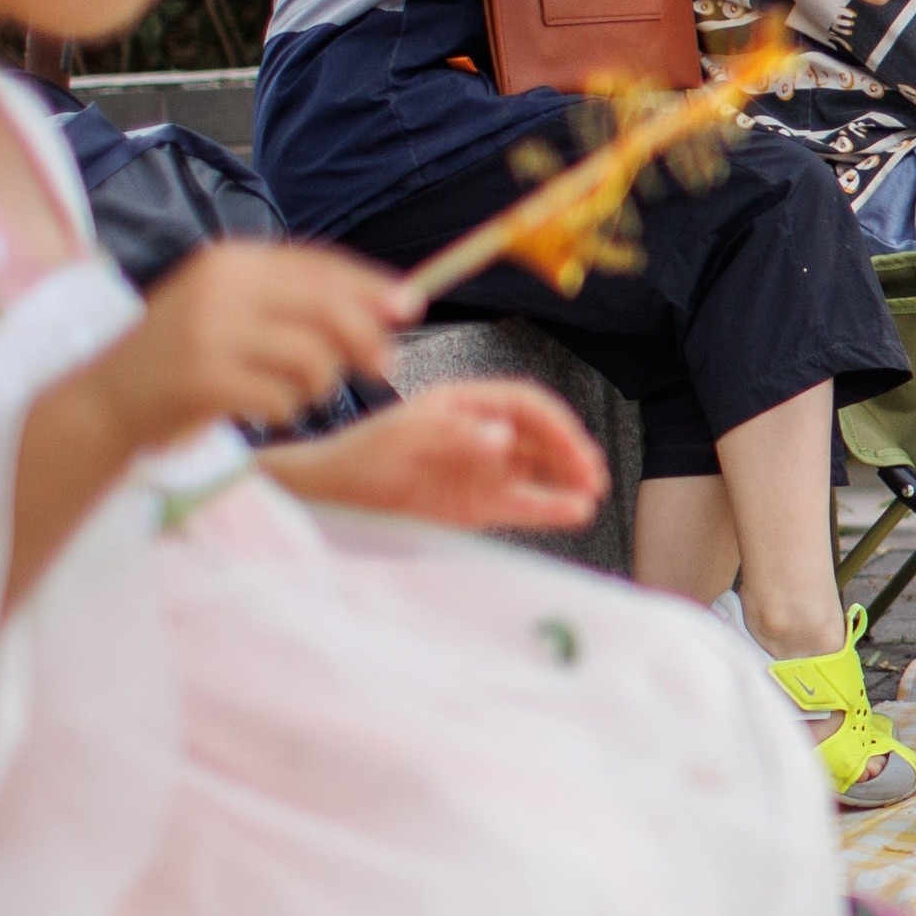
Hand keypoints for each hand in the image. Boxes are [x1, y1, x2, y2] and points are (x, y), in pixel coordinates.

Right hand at [86, 243, 414, 449]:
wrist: (104, 400)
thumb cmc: (184, 357)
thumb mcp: (234, 310)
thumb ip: (301, 302)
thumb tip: (395, 301)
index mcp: (232, 260)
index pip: (319, 264)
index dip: (370, 285)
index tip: (409, 306)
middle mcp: (221, 286)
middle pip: (328, 308)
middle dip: (367, 340)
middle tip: (382, 369)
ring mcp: (208, 332)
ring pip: (312, 357)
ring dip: (319, 385)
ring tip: (296, 393)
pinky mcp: (201, 378)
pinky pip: (281, 397)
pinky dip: (285, 410)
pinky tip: (265, 409)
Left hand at [262, 379, 608, 529]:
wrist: (325, 500)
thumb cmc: (356, 458)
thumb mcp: (402, 440)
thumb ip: (454, 436)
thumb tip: (504, 436)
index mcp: (462, 404)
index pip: (523, 403)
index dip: (555, 421)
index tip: (574, 443)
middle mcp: (477, 434)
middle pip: (538, 437)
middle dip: (569, 452)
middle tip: (591, 473)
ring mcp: (478, 471)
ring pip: (537, 471)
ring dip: (566, 480)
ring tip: (590, 494)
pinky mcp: (473, 506)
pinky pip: (520, 505)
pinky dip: (547, 508)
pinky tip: (572, 513)